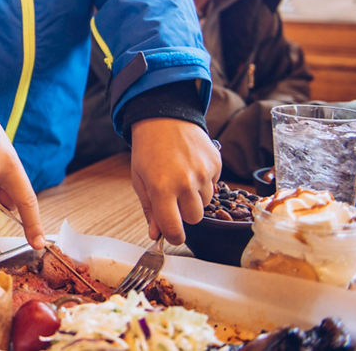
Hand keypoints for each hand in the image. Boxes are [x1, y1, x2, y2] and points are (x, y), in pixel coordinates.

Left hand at [130, 118, 220, 244]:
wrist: (163, 119)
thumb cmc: (148, 150)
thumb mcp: (140, 180)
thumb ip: (150, 210)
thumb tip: (157, 235)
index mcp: (162, 189)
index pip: (175, 229)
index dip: (174, 236)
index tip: (173, 235)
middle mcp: (186, 183)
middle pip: (194, 218)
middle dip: (184, 212)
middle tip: (173, 195)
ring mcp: (203, 173)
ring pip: (205, 203)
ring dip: (195, 196)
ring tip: (181, 176)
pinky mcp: (216, 164)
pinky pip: (214, 185)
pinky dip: (204, 181)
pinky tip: (191, 166)